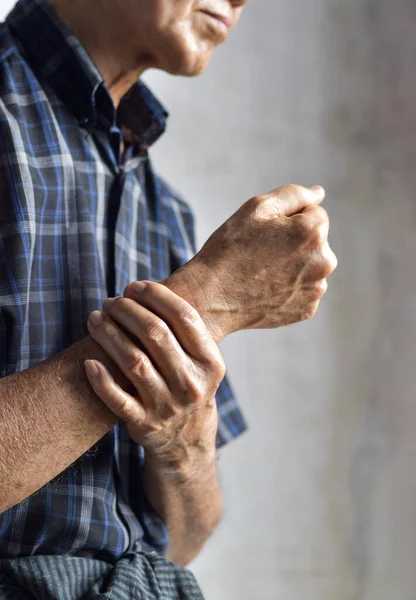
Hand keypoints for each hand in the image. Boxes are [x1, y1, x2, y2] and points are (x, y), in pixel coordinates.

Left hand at [85, 282, 224, 473]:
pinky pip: (116, 399)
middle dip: (128, 310)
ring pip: (133, 360)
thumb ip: (184, 332)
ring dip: (109, 334)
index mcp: (210, 363)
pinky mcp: (143, 424)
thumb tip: (145, 290)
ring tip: (95, 318)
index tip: (134, 286)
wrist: (188, 442)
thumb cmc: (189, 388)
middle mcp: (191, 383)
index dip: (156, 296)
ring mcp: (167, 406)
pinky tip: (89, 362)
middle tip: (111, 302)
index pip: (184, 317)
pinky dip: (101, 380)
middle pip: (156, 334)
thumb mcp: (202, 364)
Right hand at [164, 184, 336, 340]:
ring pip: (309, 267)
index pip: (313, 213)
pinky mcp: (307, 310)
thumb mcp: (257, 209)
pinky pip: (302, 290)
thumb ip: (293, 195)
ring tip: (261, 273)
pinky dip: (289, 288)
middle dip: (295, 241)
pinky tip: (265, 290)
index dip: (287, 218)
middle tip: (261, 253)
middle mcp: (324, 262)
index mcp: (314, 232)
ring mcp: (316, 290)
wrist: (211, 298)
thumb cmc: (230, 249)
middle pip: (315, 241)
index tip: (265, 233)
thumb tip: (318, 193)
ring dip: (293, 265)